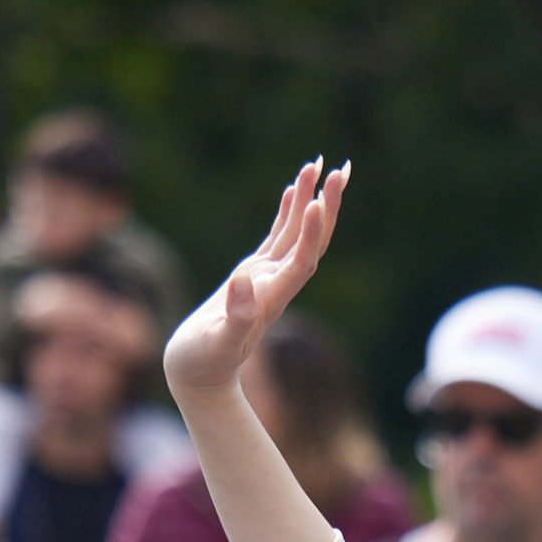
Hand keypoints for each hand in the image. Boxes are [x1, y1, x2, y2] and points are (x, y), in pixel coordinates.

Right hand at [163, 159, 348, 402]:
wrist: (200, 375)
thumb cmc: (203, 362)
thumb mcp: (217, 343)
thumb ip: (235, 318)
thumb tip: (243, 283)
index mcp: (272, 298)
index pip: (301, 260)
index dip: (311, 233)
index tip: (319, 201)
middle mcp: (277, 285)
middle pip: (311, 241)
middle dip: (327, 205)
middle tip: (342, 170)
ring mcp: (267, 279)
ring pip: (296, 234)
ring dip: (310, 200)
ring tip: (320, 166)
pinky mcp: (254, 276)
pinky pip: (277, 239)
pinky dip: (287, 214)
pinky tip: (294, 192)